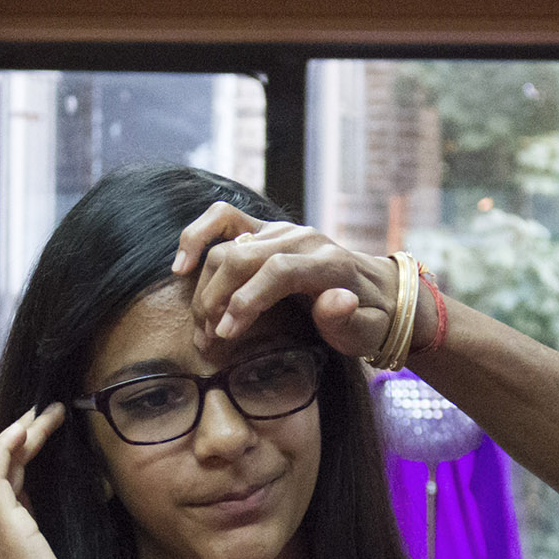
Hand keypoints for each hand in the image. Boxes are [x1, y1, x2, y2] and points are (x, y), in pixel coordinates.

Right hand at [0, 403, 91, 558]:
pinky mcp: (2, 530)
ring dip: (22, 433)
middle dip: (20, 434)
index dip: (17, 451)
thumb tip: (56, 499)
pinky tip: (31, 428)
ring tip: (51, 412)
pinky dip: (10, 447)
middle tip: (49, 410)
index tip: (42, 428)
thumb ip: (40, 531)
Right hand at [173, 203, 411, 357]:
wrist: (377, 291)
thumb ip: (350, 319)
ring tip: (201, 325)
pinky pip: (222, 219)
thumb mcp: (368, 330)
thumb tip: (337, 300)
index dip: (247, 300)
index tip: (226, 334)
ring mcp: (282, 230)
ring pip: (227, 245)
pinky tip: (181, 267)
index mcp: (330, 263)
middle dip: (217, 298)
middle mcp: (303, 238)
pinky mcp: (265, 229)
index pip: (279, 271)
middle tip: (207, 339)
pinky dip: (197, 237)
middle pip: (244, 256)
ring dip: (205, 285)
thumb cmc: (370, 319)